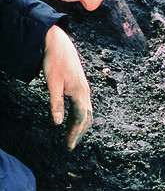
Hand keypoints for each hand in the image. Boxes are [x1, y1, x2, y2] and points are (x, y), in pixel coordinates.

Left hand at [43, 25, 92, 149]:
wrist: (59, 43)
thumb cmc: (54, 62)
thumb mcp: (52, 83)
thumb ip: (56, 103)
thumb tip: (57, 124)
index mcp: (79, 93)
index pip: (80, 120)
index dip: (74, 134)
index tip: (68, 146)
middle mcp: (85, 93)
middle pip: (86, 119)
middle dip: (78, 134)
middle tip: (68, 147)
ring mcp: (84, 91)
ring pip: (86, 114)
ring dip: (80, 128)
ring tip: (70, 138)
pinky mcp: (81, 88)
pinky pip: (84, 108)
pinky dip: (79, 119)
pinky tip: (71, 123)